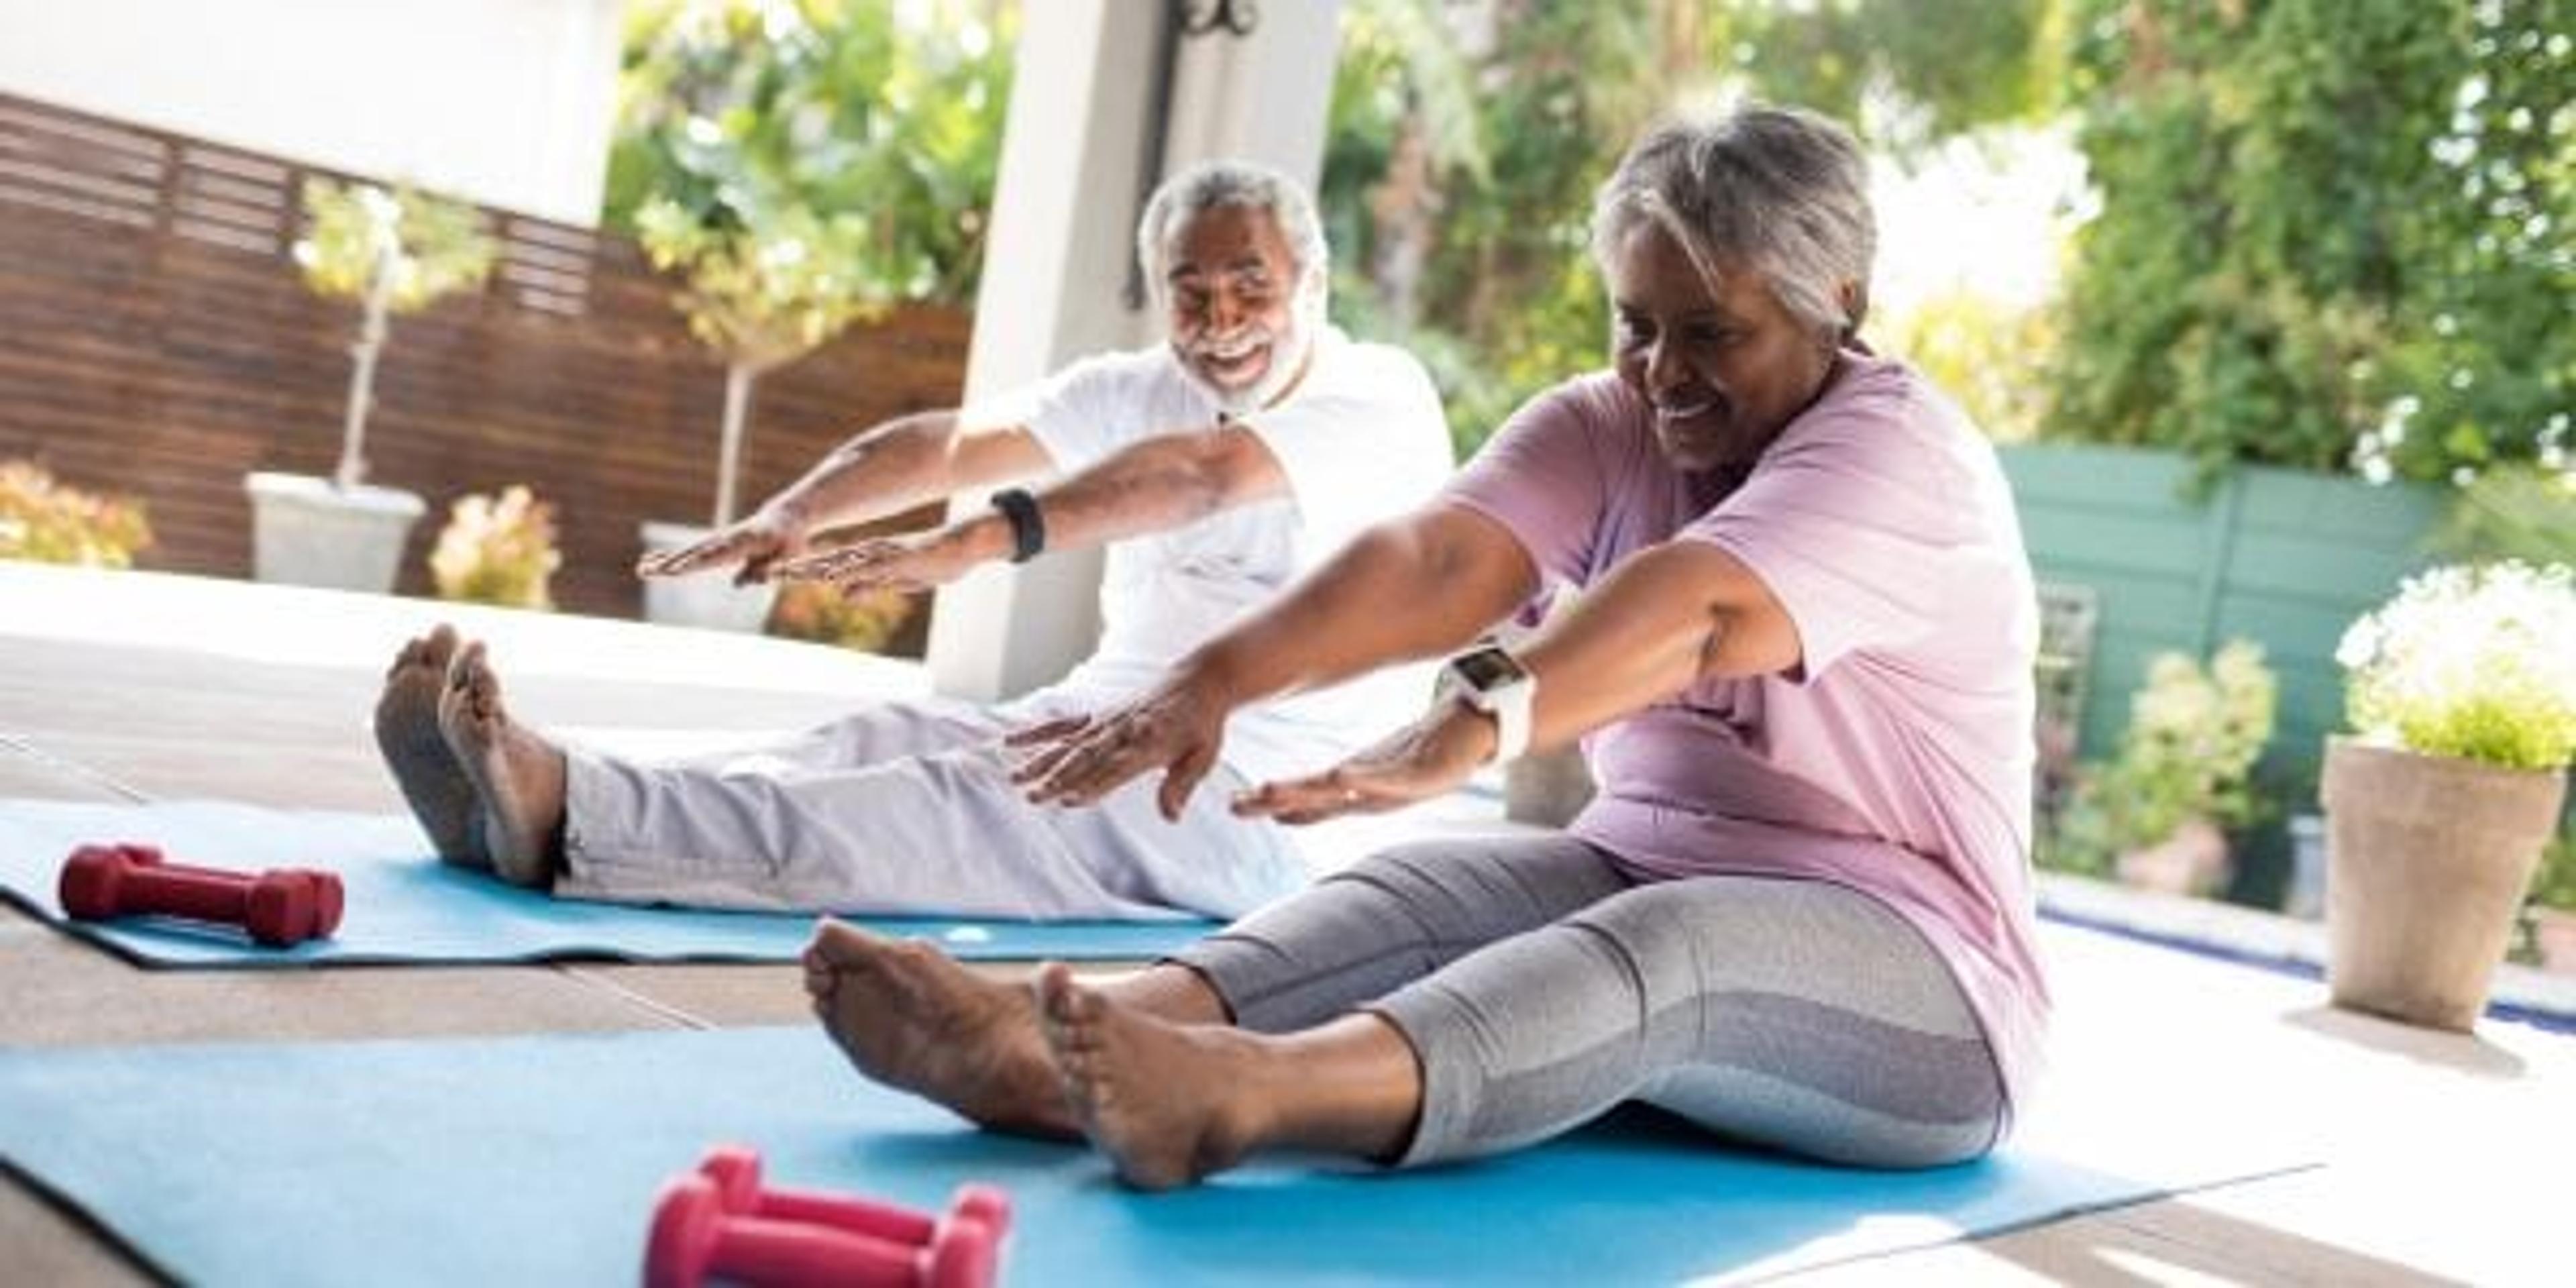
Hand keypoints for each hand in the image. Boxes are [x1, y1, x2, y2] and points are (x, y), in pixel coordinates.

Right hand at [635, 507, 807, 585]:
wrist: (786, 518)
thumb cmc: (791, 540)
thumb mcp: (787, 554)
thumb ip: (767, 568)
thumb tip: (739, 584)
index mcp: (744, 543)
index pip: (715, 556)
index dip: (695, 563)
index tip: (676, 569)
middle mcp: (727, 540)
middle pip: (694, 553)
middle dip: (671, 563)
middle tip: (647, 571)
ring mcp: (718, 542)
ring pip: (687, 552)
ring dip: (664, 561)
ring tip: (641, 569)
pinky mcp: (714, 546)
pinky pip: (689, 553)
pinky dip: (670, 558)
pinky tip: (650, 565)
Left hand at [773, 529, 981, 593]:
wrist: (965, 547)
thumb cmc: (935, 564)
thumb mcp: (898, 582)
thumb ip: (872, 586)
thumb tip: (844, 595)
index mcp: (868, 561)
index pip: (828, 567)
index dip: (802, 572)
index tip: (775, 577)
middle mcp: (870, 555)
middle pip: (826, 563)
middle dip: (797, 569)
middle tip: (765, 573)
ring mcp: (883, 555)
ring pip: (842, 563)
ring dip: (814, 569)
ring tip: (787, 574)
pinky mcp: (899, 558)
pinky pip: (870, 567)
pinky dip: (849, 572)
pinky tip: (832, 577)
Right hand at [1008, 678, 1233, 821]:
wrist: (1198, 681)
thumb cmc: (1201, 725)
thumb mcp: (1202, 756)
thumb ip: (1181, 785)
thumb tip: (1171, 816)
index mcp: (1147, 744)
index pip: (1116, 769)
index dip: (1093, 785)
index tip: (1071, 800)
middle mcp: (1121, 732)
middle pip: (1084, 759)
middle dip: (1057, 779)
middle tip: (1033, 797)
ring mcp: (1105, 723)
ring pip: (1067, 744)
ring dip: (1040, 761)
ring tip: (1015, 779)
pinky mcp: (1096, 717)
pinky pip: (1062, 725)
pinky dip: (1036, 733)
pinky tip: (1010, 743)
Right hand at [1232, 699, 1495, 824]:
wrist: (1481, 732)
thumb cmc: (1432, 747)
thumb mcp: (1389, 761)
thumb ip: (1356, 774)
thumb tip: (1324, 778)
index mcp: (1361, 787)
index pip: (1312, 798)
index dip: (1276, 804)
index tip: (1238, 806)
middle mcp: (1375, 793)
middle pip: (1318, 800)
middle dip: (1277, 803)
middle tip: (1239, 805)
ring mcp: (1399, 785)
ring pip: (1346, 793)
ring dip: (1309, 794)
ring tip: (1274, 790)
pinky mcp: (1426, 775)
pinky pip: (1391, 779)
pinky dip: (1364, 779)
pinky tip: (1340, 774)